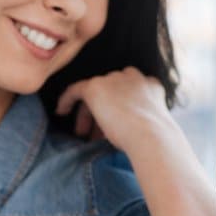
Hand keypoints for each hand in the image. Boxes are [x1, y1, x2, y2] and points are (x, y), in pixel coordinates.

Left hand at [55, 67, 174, 152]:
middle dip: (103, 111)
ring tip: (82, 133)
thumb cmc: (153, 139)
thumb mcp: (151, 123)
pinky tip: (62, 111)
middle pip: (111, 91)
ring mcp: (114, 79)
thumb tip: (126, 128)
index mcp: (150, 86)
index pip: (130, 92)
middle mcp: (133, 77)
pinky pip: (76, 90)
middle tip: (95, 133)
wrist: (151, 136)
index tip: (113, 126)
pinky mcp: (96, 86)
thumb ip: (141, 116)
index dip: (119, 109)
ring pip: (95, 93)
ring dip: (88, 113)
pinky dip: (67, 100)